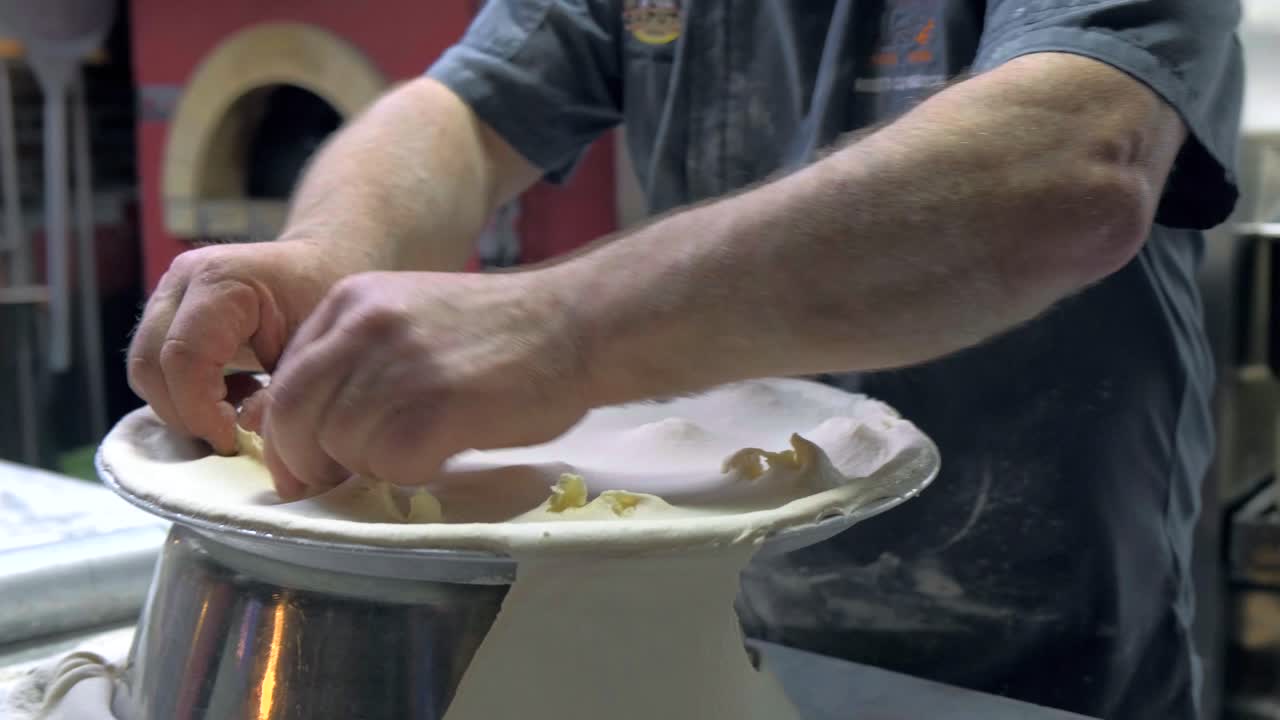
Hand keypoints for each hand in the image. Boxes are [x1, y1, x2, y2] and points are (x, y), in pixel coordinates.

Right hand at [126, 240, 350, 455]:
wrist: (319, 262)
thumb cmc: (324, 295)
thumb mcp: (314, 346)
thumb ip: (280, 390)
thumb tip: (244, 425)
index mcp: (221, 280)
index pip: (183, 357)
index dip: (199, 409)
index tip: (231, 439)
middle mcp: (183, 280)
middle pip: (150, 365)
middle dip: (185, 413)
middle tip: (230, 435)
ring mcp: (167, 292)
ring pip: (144, 368)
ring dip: (180, 404)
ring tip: (234, 409)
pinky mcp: (166, 311)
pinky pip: (155, 364)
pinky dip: (181, 392)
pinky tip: (228, 394)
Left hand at [260, 270, 587, 497]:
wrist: (577, 323)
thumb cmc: (503, 331)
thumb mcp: (410, 319)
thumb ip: (355, 359)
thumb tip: (304, 428)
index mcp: (352, 300)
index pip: (286, 381)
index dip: (287, 435)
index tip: (304, 466)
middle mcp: (365, 326)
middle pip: (295, 417)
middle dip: (307, 463)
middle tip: (334, 484)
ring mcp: (399, 366)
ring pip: (341, 446)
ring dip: (372, 466)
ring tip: (416, 453)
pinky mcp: (437, 408)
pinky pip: (390, 465)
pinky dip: (411, 473)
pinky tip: (443, 454)